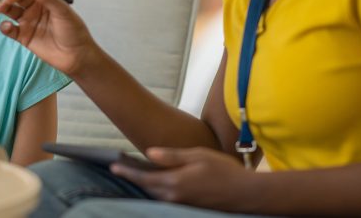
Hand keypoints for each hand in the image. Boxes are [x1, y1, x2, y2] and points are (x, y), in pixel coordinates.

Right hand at [0, 0, 99, 77]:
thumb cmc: (74, 31)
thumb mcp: (62, 10)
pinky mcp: (23, 37)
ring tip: (1, 8)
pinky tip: (8, 26)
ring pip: (11, 11)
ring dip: (4, 7)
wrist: (76, 56)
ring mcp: (28, 22)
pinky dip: (5, 26)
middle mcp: (35, 8)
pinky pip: (9, 29)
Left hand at [110, 147, 254, 211]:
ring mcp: (183, 203)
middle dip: (133, 178)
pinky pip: (168, 198)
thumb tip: (149, 153)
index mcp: (175, 182)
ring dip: (145, 185)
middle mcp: (176, 196)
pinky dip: (158, 190)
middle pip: (148, 188)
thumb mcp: (197, 155)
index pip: (144, 178)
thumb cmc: (224, 169)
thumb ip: (172, 156)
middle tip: (120, 167)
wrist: (247, 193)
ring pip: (157, 195)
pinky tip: (158, 182)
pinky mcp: (190, 206)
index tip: (113, 165)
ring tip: (136, 173)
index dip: (128, 171)